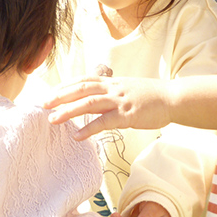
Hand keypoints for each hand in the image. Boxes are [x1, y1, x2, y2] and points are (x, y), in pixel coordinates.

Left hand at [44, 76, 170, 139]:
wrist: (173, 98)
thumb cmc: (152, 96)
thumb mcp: (129, 88)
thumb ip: (112, 91)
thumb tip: (97, 98)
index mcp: (113, 82)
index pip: (84, 79)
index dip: (65, 85)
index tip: (50, 92)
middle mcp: (113, 88)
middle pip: (81, 88)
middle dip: (60, 96)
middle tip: (43, 104)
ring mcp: (120, 100)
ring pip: (88, 103)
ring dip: (68, 111)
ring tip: (52, 119)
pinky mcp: (128, 115)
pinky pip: (104, 122)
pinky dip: (88, 128)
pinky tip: (77, 136)